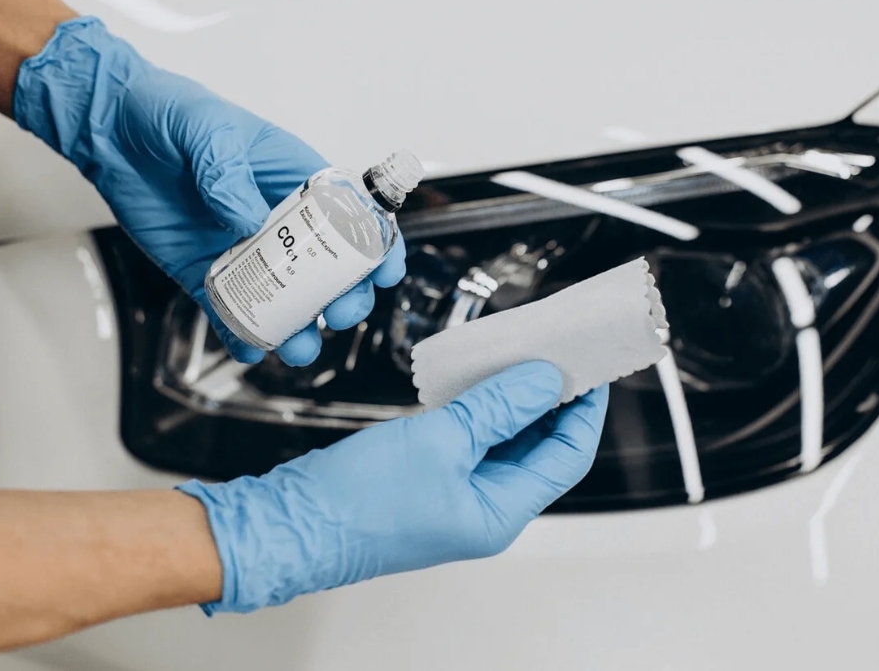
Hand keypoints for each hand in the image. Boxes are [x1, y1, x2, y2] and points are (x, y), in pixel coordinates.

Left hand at [13, 17, 405, 364]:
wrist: (109, 130)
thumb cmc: (167, 112)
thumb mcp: (205, 127)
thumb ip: (227, 172)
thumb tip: (247, 221)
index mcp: (294, 182)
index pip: (352, 217)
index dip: (377, 246)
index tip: (385, 272)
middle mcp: (277, 223)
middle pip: (329, 270)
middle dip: (344, 298)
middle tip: (338, 313)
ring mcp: (244, 252)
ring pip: (286, 300)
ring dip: (299, 327)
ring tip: (297, 346)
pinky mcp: (206, 272)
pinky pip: (230, 311)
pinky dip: (242, 334)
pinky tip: (249, 348)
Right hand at [178, 362, 608, 613]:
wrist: (288, 524)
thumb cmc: (356, 503)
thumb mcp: (439, 441)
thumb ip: (497, 407)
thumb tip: (543, 379)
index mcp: (499, 512)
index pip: (567, 456)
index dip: (584, 409)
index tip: (589, 367)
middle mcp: (483, 508)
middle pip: (539, 447)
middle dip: (550, 398)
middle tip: (554, 353)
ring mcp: (455, 495)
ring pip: (502, 441)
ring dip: (512, 400)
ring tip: (518, 357)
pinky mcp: (428, 479)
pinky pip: (469, 440)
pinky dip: (478, 409)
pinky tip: (476, 379)